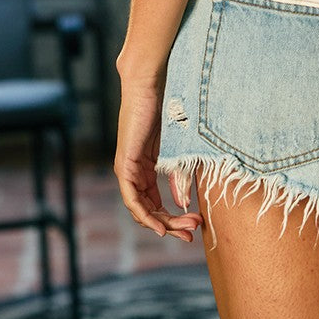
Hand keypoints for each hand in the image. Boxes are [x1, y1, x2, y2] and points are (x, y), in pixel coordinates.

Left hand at [113, 77, 202, 241]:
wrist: (152, 84)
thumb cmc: (166, 109)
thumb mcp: (176, 150)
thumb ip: (178, 176)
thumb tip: (184, 204)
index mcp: (145, 169)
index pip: (154, 204)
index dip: (173, 218)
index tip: (194, 225)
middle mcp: (133, 173)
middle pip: (148, 210)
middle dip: (171, 225)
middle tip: (191, 234)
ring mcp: (127, 169)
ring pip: (140, 209)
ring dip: (161, 223)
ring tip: (183, 230)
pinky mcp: (124, 164)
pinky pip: (131, 198)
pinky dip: (144, 214)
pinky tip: (159, 225)